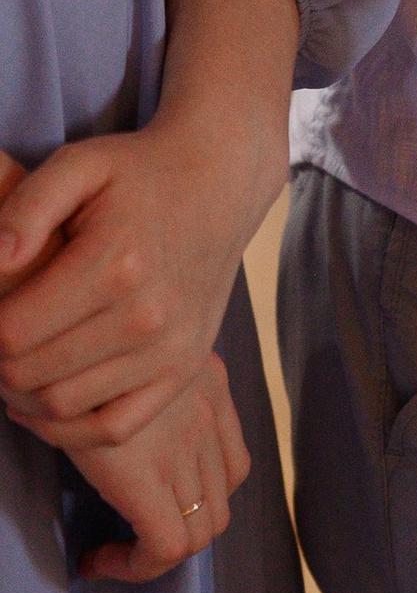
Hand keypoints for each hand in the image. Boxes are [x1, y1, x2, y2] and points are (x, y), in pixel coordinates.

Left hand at [0, 80, 281, 455]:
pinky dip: (68, 428)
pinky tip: (45, 400)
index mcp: (115, 263)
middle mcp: (146, 316)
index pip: (11, 333)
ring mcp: (169, 350)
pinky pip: (112, 428)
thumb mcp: (79, 164)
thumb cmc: (139, 172)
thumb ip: (26, 207)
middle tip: (4, 329)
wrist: (220, 182)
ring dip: (24, 391)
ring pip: (61, 405)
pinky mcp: (184, 370)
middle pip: (29, 374)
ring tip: (20, 356)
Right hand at [66, 353, 250, 583]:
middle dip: (183, 528)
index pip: (233, 461)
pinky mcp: (145, 476)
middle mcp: (207, 416)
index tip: (155, 509)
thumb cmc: (83, 335)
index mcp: (209, 382)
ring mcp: (182, 448)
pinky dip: (137, 566)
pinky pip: (166, 546)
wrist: (69, 330)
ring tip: (118, 553)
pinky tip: (97, 560)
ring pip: (203, 529)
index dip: (202, 497)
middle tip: (136, 536)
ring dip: (160, 553)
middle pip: (222, 499)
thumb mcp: (129, 344)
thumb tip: (102, 404)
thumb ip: (136, 375)